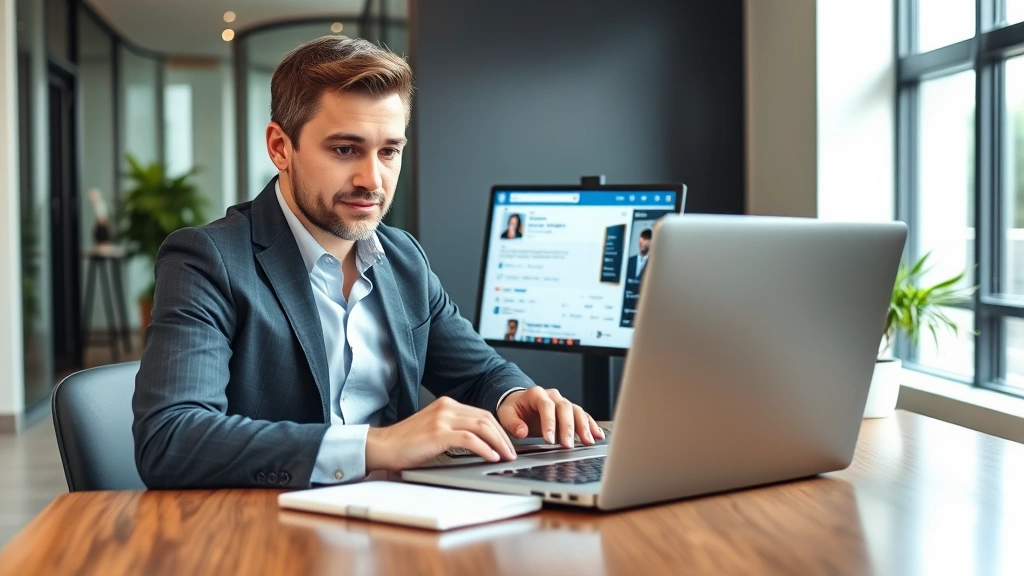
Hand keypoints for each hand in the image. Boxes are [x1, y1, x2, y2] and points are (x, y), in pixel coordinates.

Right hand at [365, 397, 516, 470]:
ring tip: (506, 457)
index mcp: (447, 404)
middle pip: (486, 419)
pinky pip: (469, 439)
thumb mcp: (434, 430)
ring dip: (498, 443)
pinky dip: (484, 448)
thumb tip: (480, 443)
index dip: (499, 430)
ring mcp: (442, 419)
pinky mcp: (438, 433)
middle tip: (512, 453)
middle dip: (503, 437)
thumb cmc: (406, 443)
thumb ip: (454, 430)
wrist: (382, 446)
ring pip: (482, 427)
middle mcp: (446, 407)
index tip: (507, 444)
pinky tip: (491, 457)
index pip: (482, 414)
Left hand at [496, 387, 605, 448]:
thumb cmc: (514, 408)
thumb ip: (513, 423)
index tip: (549, 439)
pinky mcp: (570, 411)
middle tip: (568, 445)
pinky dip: (591, 425)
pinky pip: (583, 416)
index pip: (546, 406)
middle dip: (568, 428)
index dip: (549, 422)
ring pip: (577, 411)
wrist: (520, 403)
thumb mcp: (506, 414)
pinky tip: (597, 435)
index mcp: (536, 394)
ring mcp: (563, 402)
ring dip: (584, 427)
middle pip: (565, 408)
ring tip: (588, 441)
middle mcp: (553, 396)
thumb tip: (522, 432)